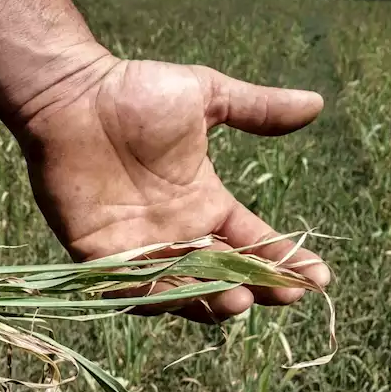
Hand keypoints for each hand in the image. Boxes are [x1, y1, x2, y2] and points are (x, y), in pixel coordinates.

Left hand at [16, 55, 331, 319]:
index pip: (252, 242)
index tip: (317, 277)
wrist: (73, 94)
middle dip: (256, 287)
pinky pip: (128, 288)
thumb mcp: (207, 96)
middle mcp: (176, 232)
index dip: (285, 260)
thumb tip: (316, 104)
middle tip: (284, 294)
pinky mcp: (98, 253)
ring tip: (239, 299)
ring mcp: (137, 246)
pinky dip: (155, 297)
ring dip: (211, 299)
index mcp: (204, 201)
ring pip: (181, 289)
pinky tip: (184, 298)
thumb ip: (257, 109)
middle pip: (223, 274)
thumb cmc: (135, 92)